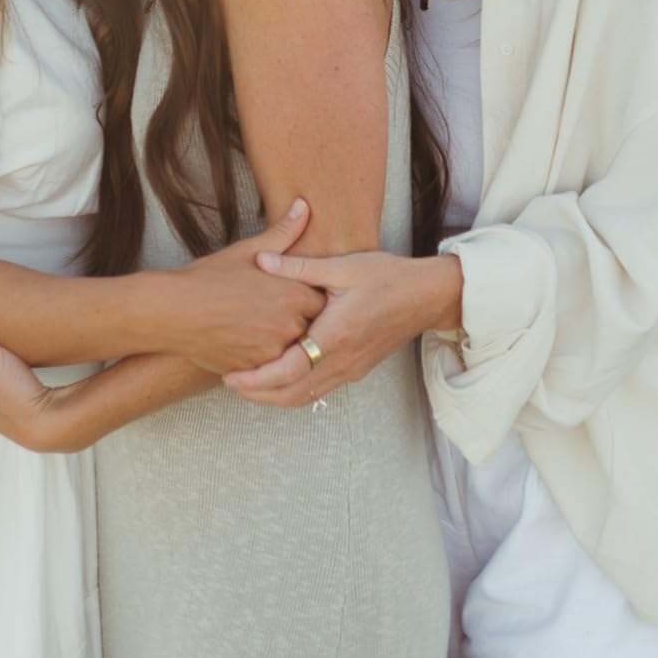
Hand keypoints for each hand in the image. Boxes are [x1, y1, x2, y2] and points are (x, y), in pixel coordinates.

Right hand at [170, 198, 326, 372]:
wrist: (172, 312)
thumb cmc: (209, 278)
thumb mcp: (248, 251)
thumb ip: (284, 232)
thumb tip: (304, 205)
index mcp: (292, 294)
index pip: (323, 301)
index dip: (310, 297)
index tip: (296, 293)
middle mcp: (288, 325)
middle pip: (312, 327)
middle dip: (302, 321)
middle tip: (278, 311)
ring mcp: (272, 352)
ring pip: (294, 350)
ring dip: (285, 341)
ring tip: (263, 327)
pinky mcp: (256, 371)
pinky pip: (273, 367)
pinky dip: (266, 357)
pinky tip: (249, 342)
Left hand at [222, 250, 463, 406]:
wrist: (427, 296)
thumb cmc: (387, 276)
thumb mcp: (343, 266)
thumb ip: (300, 266)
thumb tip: (261, 260)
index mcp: (335, 335)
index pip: (288, 371)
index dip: (256, 379)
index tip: (231, 376)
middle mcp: (343, 360)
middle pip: (292, 394)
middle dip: (258, 394)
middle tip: (230, 383)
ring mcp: (351, 369)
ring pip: (306, 397)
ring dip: (275, 396)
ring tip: (248, 385)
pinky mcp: (357, 370)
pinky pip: (320, 390)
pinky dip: (295, 391)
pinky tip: (280, 377)